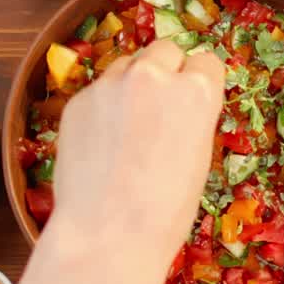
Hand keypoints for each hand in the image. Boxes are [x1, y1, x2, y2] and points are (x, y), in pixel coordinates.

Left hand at [50, 40, 224, 267]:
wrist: (108, 233)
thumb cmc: (167, 211)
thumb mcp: (198, 160)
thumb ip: (191, 120)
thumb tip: (179, 110)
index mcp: (196, 92)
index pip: (206, 62)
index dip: (200, 82)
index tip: (194, 100)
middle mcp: (153, 76)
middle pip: (165, 50)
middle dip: (166, 72)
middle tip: (159, 107)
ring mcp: (110, 84)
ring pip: (127, 66)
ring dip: (131, 84)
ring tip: (127, 127)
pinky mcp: (77, 100)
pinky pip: (98, 92)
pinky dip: (102, 109)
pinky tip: (101, 144)